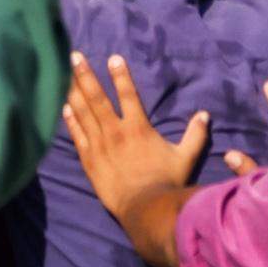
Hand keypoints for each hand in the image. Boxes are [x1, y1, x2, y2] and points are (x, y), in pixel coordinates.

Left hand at [62, 54, 208, 245]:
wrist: (145, 210)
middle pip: (97, 97)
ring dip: (72, 90)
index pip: (127, 94)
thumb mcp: (185, 158)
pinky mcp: (89, 160)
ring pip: (83, 112)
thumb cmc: (166, 183)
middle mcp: (115, 131)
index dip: (120, 75)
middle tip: (74, 55)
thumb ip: (195, 135)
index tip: (113, 57)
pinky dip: (70, 120)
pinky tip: (63, 107)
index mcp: (138, 128)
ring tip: (62, 72)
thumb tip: (205, 115)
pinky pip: (77, 135)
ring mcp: (100, 145)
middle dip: (85, 74)